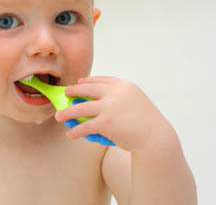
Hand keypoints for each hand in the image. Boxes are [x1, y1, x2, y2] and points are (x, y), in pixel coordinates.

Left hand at [55, 76, 169, 151]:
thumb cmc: (146, 121)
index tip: (79, 82)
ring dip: (67, 112)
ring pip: (82, 108)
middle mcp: (115, 93)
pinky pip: (85, 126)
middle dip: (74, 90)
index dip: (88, 80)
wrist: (155, 136)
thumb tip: (101, 100)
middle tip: (66, 93)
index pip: (102, 79)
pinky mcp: (106, 122)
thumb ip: (120, 97)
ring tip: (59, 116)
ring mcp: (110, 107)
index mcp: (124, 85)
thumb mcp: (136, 101)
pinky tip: (70, 134)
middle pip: (88, 89)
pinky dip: (76, 131)